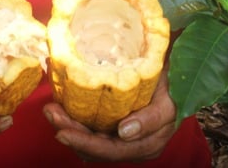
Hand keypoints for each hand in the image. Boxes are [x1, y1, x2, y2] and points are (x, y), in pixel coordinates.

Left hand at [44, 71, 177, 161]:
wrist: (177, 76)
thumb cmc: (173, 87)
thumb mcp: (169, 101)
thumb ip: (152, 119)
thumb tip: (124, 132)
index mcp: (147, 145)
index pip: (110, 151)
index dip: (84, 144)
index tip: (62, 131)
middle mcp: (132, 146)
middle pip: (94, 147)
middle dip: (69, 131)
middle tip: (50, 111)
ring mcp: (121, 137)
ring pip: (88, 138)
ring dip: (67, 124)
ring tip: (51, 108)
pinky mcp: (112, 125)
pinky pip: (89, 128)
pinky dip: (73, 118)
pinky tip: (60, 104)